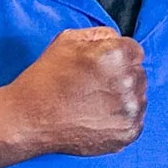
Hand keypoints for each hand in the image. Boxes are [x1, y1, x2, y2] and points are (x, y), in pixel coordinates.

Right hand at [3, 27, 146, 156]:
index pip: (135, 51)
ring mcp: (130, 110)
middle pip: (138, 74)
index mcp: (117, 55)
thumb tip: (118, 40)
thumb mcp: (68, 40)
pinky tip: (97, 117)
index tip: (102, 68)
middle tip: (93, 86)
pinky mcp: (128, 132)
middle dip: (121, 77)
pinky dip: (120, 119)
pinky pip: (135, 120)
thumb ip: (101, 35)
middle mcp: (128, 81)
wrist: (29, 120)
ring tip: (93, 103)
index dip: (116, 57)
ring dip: (123, 98)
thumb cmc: (46, 79)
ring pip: (138, 97)